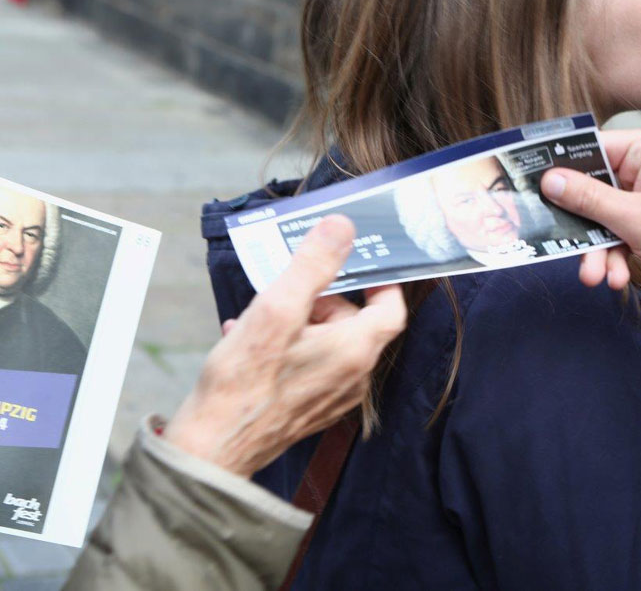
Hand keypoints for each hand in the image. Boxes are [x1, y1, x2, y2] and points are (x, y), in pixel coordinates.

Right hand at [163, 216, 406, 476]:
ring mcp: (332, 396)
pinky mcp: (309, 408)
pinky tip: (246, 340)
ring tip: (257, 316)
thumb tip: (342, 228)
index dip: (379, 280)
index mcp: (355, 351)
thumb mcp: (277, 309)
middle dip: (322, 298)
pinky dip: (286, 346)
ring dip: (298, 321)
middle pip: (354, 322)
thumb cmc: (243, 383)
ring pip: (328, 342)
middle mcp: (353, 377)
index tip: (356, 263)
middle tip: (287, 289)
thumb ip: (312, 266)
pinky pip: (309, 364)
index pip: (391, 308)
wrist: (212, 449)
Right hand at [541, 128, 640, 314]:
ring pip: (607, 214)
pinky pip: (623, 229)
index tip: (533, 189)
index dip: (562, 170)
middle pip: (596, 186)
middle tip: (569, 252)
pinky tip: (617, 278)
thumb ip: (588, 199)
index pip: (592, 147)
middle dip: (584, 226)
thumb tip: (547, 180)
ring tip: (597, 278)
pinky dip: (617, 253)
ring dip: (599, 248)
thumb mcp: (635, 221)